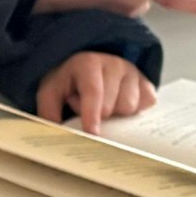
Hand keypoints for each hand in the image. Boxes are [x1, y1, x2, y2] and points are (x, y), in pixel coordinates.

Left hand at [37, 52, 156, 133]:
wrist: (88, 67)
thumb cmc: (69, 81)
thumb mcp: (51, 91)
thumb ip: (48, 110)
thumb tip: (56, 133)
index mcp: (88, 63)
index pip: (93, 91)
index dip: (91, 115)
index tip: (92, 133)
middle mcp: (114, 63)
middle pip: (111, 106)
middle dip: (98, 115)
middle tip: (87, 107)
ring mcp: (133, 72)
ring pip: (130, 108)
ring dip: (115, 114)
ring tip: (103, 104)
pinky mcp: (147, 83)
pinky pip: (146, 106)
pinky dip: (133, 112)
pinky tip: (119, 105)